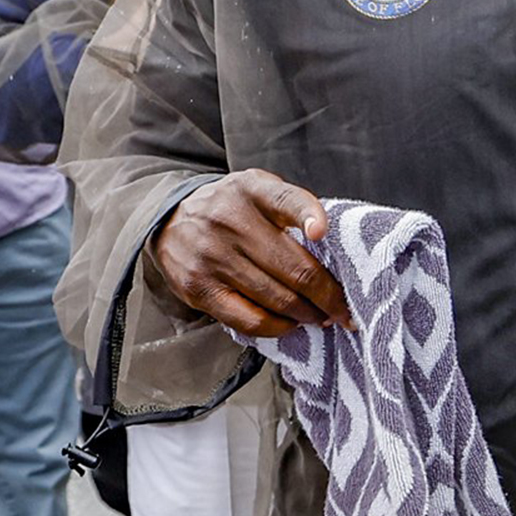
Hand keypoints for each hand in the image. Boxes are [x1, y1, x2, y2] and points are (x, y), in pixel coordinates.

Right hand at [150, 170, 352, 337]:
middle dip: (329, 297)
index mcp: (253, 191)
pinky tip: (289, 323)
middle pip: (295, 269)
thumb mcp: (260, 188)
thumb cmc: (232, 208)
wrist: (169, 219)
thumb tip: (332, 244)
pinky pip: (249, 319)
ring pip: (277, 299)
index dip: (310, 217)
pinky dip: (277, 327)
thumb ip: (294, 205)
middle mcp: (231, 222)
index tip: (323, 234)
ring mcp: (213, 257)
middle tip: (346, 311)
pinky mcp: (199, 289)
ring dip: (308, 314)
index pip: (288, 201)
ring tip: (322, 317)